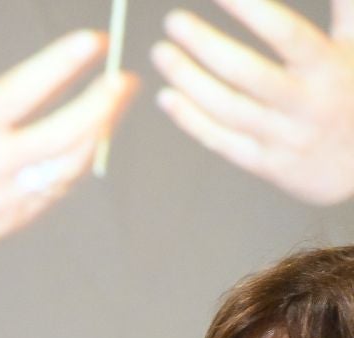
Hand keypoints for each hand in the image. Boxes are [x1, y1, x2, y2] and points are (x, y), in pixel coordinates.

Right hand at [0, 0, 136, 256]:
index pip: (19, 94)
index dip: (59, 65)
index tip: (93, 41)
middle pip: (60, 138)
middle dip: (100, 107)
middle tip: (124, 80)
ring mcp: (2, 199)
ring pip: (67, 167)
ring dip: (97, 133)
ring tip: (114, 102)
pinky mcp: (11, 219)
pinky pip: (56, 190)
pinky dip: (75, 161)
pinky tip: (88, 135)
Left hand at [153, 0, 353, 204]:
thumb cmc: (353, 89)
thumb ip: (345, 6)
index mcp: (329, 67)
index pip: (286, 33)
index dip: (250, 9)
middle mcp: (307, 103)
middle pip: (247, 73)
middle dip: (205, 45)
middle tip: (174, 21)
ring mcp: (285, 136)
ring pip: (227, 109)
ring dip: (188, 79)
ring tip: (161, 52)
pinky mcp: (266, 163)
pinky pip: (221, 140)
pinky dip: (190, 119)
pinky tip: (167, 97)